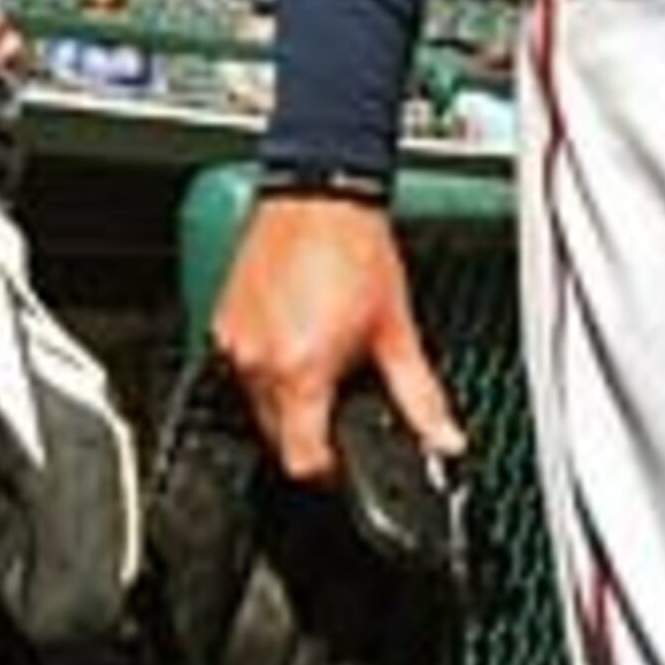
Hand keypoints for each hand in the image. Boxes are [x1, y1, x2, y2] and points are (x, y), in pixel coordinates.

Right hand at [208, 195, 464, 482]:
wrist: (319, 193)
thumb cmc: (355, 249)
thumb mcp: (397, 331)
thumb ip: (420, 398)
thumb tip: (444, 441)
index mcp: (301, 371)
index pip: (301, 461)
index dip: (329, 470)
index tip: (345, 456)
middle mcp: (258, 362)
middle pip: (278, 436)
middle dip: (311, 427)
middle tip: (342, 394)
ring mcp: (233, 340)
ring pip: (257, 402)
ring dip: (287, 395)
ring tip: (320, 353)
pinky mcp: (220, 320)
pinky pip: (241, 365)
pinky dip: (266, 364)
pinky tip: (295, 332)